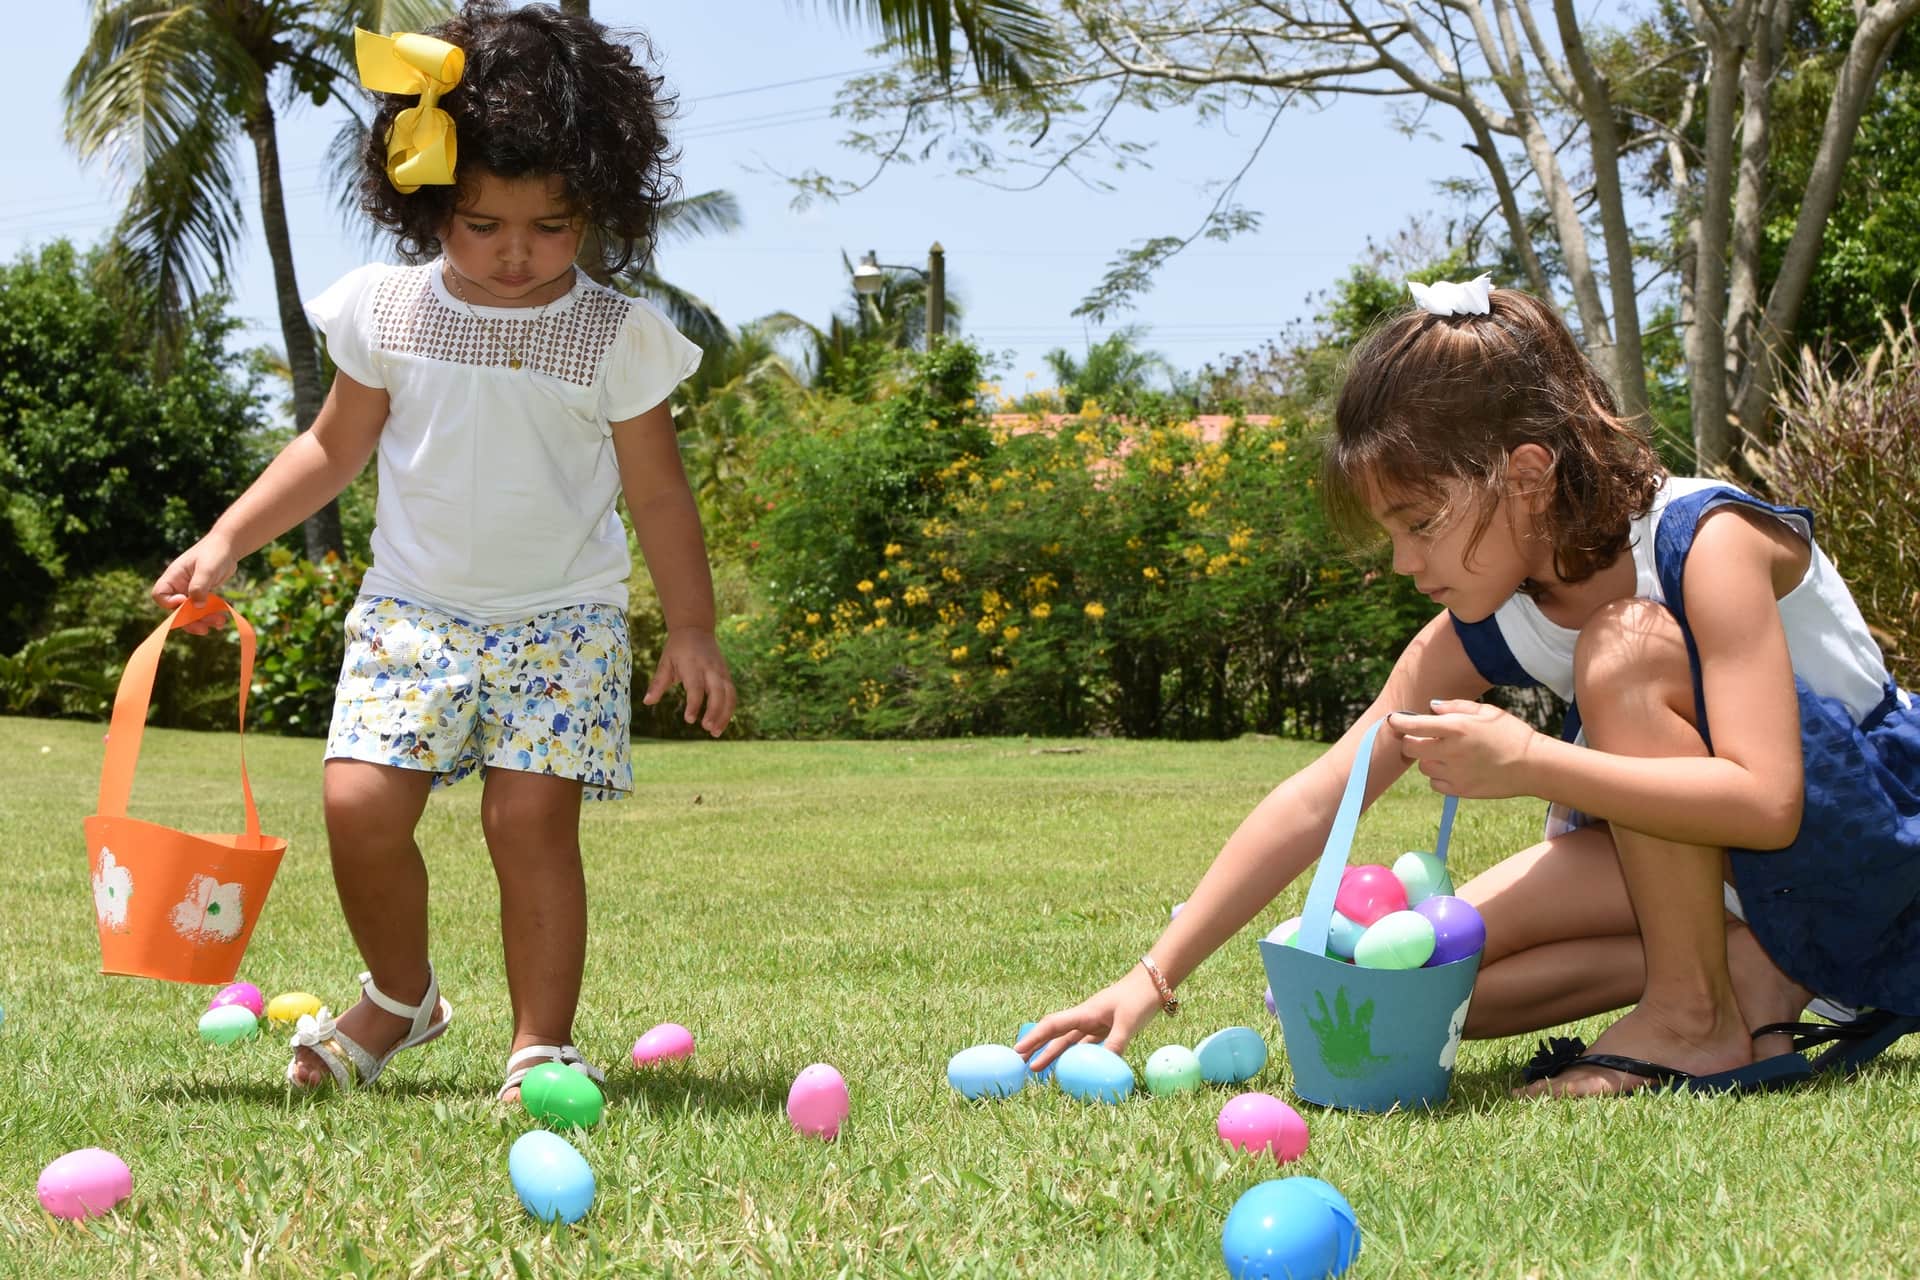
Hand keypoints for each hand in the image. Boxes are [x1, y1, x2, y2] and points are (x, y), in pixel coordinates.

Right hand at [150, 534, 236, 634]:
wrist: (228, 546)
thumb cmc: (215, 552)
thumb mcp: (207, 568)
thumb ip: (199, 586)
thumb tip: (196, 607)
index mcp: (173, 577)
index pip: (160, 595)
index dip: (170, 604)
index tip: (186, 601)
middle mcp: (179, 586)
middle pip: (177, 610)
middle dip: (191, 620)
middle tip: (205, 628)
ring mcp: (190, 591)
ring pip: (191, 613)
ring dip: (204, 620)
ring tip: (220, 622)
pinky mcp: (202, 595)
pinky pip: (202, 610)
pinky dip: (210, 616)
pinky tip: (222, 620)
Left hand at [643, 627, 735, 736]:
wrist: (695, 630)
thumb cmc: (677, 649)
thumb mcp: (665, 663)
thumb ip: (658, 683)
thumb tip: (647, 702)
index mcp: (693, 665)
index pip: (696, 688)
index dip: (694, 704)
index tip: (689, 720)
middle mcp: (710, 669)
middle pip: (718, 693)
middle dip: (714, 712)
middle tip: (707, 728)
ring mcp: (721, 672)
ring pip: (729, 695)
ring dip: (725, 715)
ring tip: (715, 732)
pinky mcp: (727, 675)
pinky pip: (732, 694)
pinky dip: (729, 710)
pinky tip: (721, 723)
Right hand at [1013, 964, 1164, 1071]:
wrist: (1153, 983)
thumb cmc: (1139, 998)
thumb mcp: (1129, 1022)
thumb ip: (1116, 1043)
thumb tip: (1104, 1066)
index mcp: (1085, 1013)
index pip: (1053, 1026)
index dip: (1035, 1038)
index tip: (1018, 1051)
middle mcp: (1085, 1018)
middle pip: (1055, 1034)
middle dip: (1036, 1047)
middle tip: (1019, 1063)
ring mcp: (1094, 1023)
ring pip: (1068, 1042)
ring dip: (1052, 1054)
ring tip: (1037, 1069)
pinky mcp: (1105, 1029)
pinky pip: (1084, 1045)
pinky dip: (1074, 1056)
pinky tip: (1069, 1067)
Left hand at [1390, 699, 1537, 798]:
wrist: (1532, 766)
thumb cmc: (1510, 733)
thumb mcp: (1486, 712)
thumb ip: (1456, 707)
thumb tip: (1432, 708)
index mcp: (1456, 729)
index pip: (1414, 725)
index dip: (1399, 722)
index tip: (1393, 720)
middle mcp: (1450, 752)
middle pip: (1410, 748)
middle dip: (1411, 741)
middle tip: (1421, 738)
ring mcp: (1454, 773)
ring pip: (1423, 767)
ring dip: (1428, 759)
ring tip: (1448, 754)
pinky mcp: (1459, 790)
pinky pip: (1435, 783)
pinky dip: (1439, 776)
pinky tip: (1455, 769)